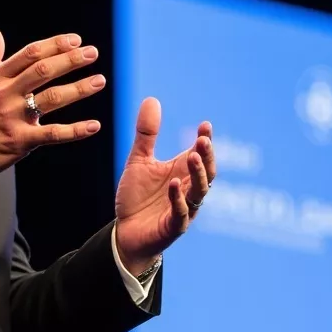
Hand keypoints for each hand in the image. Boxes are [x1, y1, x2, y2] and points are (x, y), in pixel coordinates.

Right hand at [0, 29, 105, 188]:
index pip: (29, 54)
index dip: (55, 45)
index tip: (73, 40)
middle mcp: (6, 95)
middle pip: (44, 70)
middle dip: (71, 60)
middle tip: (92, 53)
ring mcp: (13, 118)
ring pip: (52, 98)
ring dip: (79, 89)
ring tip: (98, 81)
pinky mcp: (19, 141)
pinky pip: (52, 134)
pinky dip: (75, 131)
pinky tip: (92, 126)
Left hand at [114, 97, 215, 272]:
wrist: (124, 232)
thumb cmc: (137, 197)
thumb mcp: (139, 161)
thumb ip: (146, 134)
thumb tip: (153, 99)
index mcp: (182, 172)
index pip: (200, 154)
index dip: (205, 140)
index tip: (205, 125)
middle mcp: (188, 190)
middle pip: (206, 172)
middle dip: (206, 156)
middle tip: (203, 140)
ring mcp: (183, 209)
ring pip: (199, 192)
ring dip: (198, 175)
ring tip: (191, 157)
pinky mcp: (172, 227)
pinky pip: (180, 214)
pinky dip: (178, 200)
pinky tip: (173, 185)